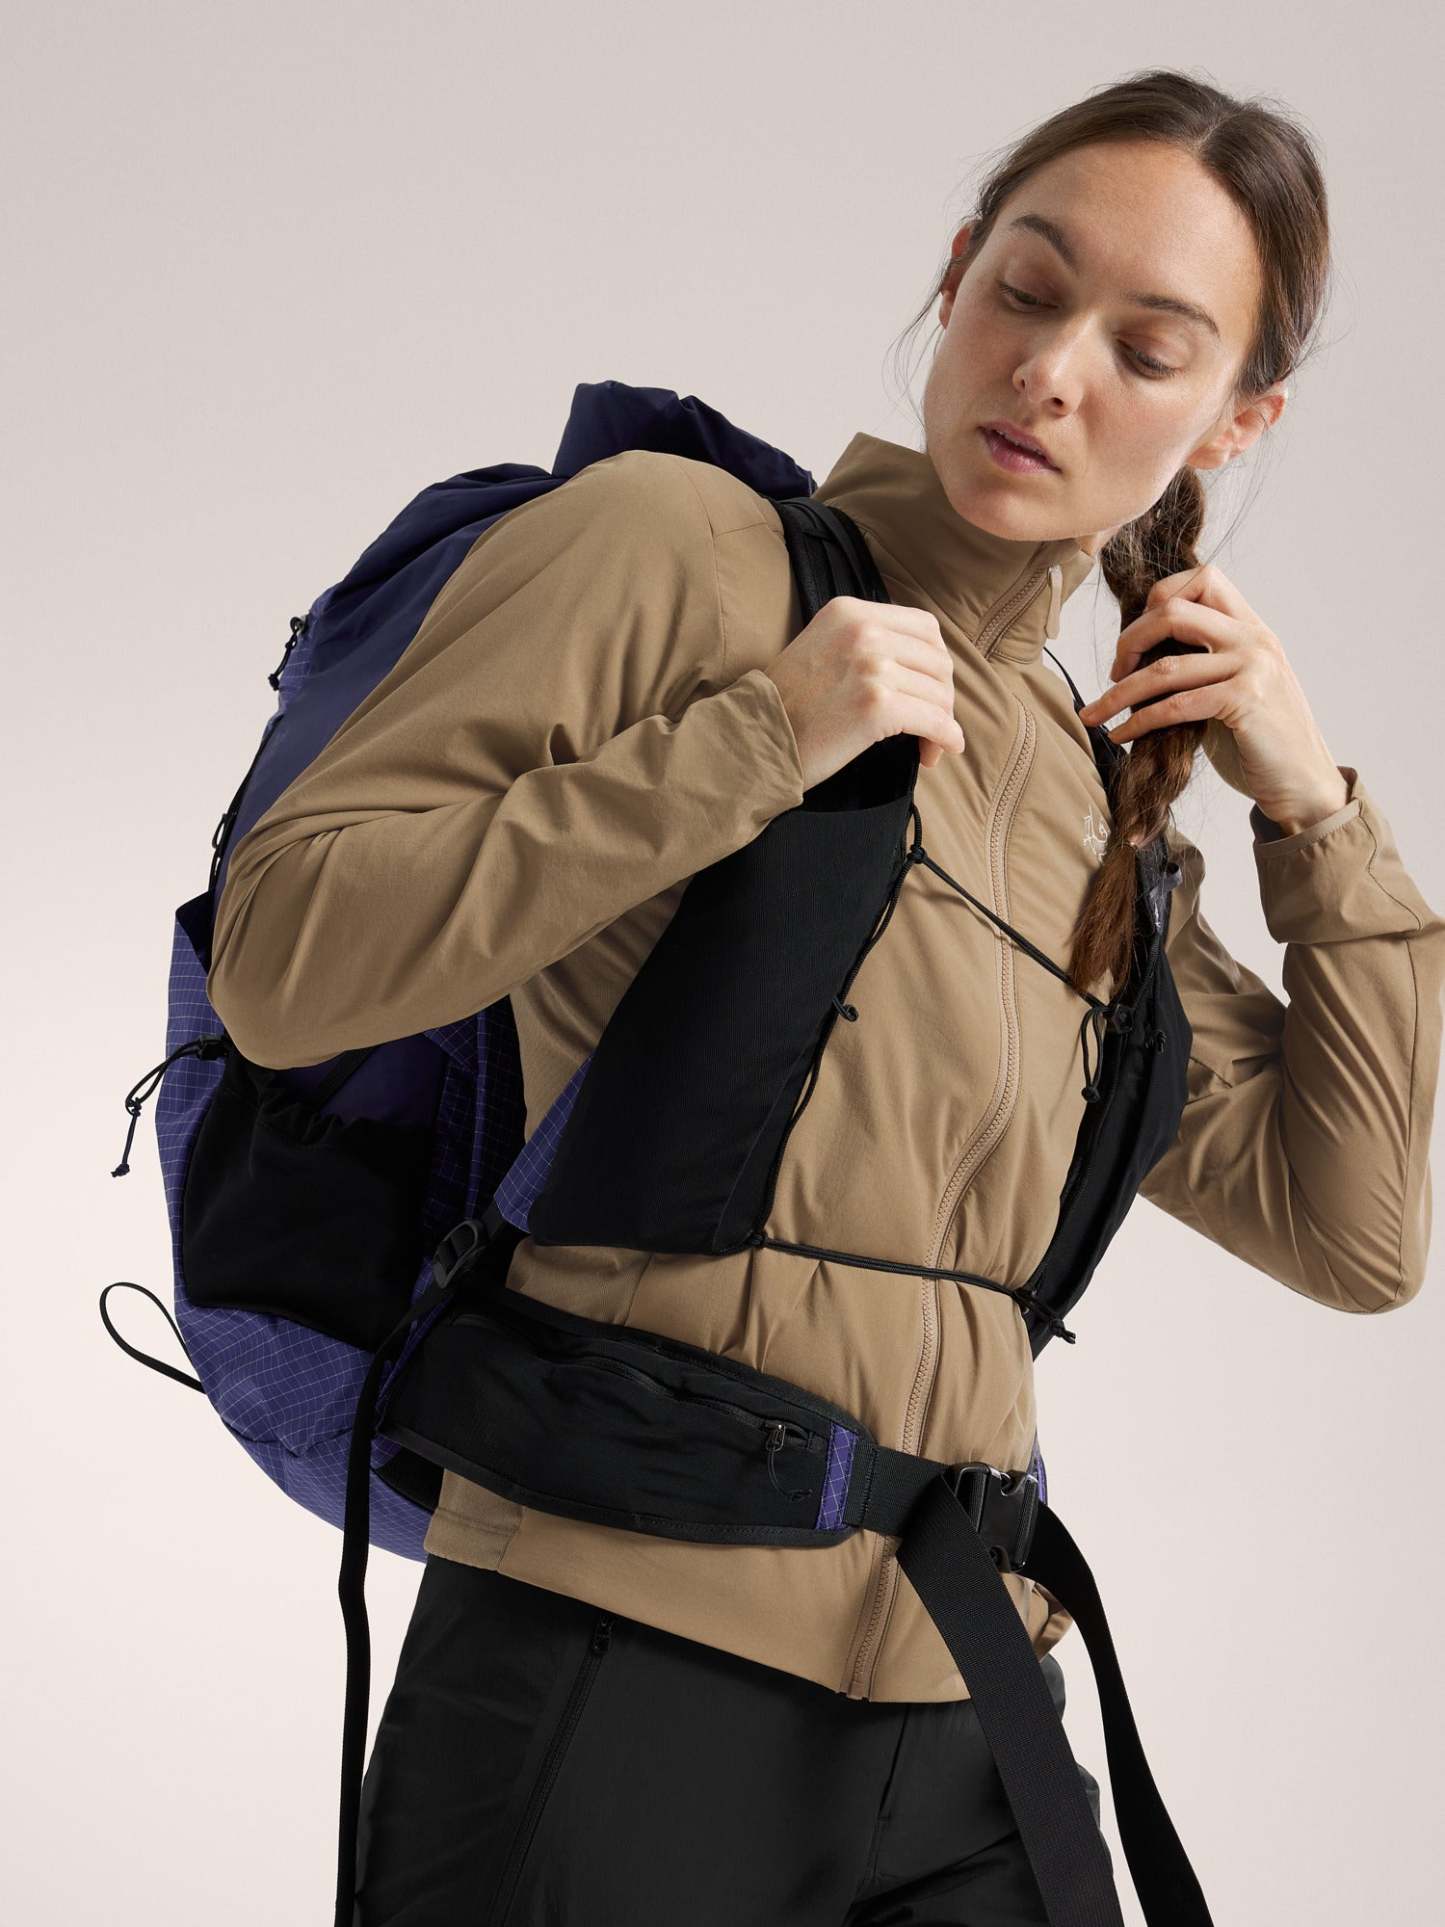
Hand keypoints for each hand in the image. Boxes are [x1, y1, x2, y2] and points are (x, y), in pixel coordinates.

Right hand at [762, 595, 965, 789]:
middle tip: (932, 725)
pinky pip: (934, 721)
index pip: (924, 627)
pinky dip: (945, 738)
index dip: (936, 663)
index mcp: (850, 612)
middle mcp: (864, 631)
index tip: (929, 690)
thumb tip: (918, 667)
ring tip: (930, 746)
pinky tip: (938, 752)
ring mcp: (872, 666)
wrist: (752, 738)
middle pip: (937, 661)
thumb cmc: (785, 705)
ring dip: (942, 723)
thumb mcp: (821, 648)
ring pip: (939, 693)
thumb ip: (863, 643)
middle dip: (942, 696)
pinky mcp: (877, 705)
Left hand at [1076, 562, 1348, 834]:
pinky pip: (1175, 705)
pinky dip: (1139, 722)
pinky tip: (1121, 735)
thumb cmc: (1259, 739)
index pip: (1202, 578)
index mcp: (1251, 627)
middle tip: (1113, 673)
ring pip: (1165, 666)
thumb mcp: (1234, 685)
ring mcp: (1253, 667)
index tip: (1137, 641)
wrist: (1302, 782)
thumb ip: (1203, 661)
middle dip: (1129, 642)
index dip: (1158, 600)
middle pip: (1173, 611)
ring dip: (1119, 693)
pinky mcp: (1245, 701)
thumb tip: (1138, 655)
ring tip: (1095, 714)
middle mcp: (1254, 638)